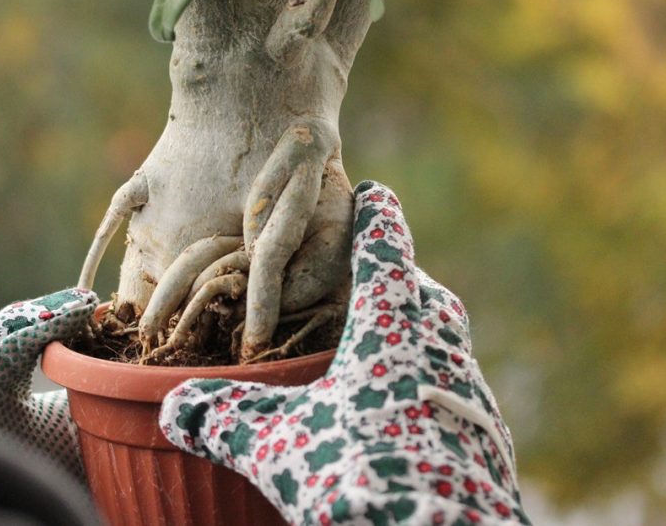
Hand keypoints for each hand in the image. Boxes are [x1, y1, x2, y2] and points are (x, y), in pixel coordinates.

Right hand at [159, 182, 528, 524]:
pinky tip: (401, 419)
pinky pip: (453, 393)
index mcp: (391, 321)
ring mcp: (471, 391)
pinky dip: (425, 390)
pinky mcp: (489, 438)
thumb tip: (176, 407)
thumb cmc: (360, 470)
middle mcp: (441, 344)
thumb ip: (222, 418)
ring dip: (412, 337)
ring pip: (442, 344)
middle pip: (421, 292)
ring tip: (377, 354)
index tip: (376, 194)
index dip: (376, 217)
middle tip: (365, 284)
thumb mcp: (275, 444)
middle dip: (394, 281)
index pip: (384, 246)